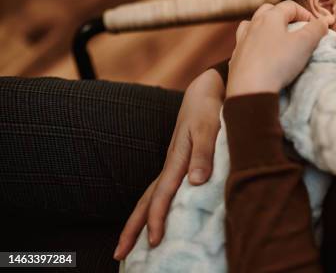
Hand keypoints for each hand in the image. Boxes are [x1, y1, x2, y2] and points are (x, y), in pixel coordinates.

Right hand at [114, 69, 223, 259]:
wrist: (205, 90)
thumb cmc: (208, 109)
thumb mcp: (208, 128)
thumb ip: (204, 154)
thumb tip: (196, 183)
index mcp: (176, 160)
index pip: (161, 196)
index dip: (156, 219)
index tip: (153, 241)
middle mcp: (171, 165)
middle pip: (146, 200)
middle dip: (133, 228)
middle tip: (119, 253)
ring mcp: (173, 164)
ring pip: (151, 196)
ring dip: (140, 219)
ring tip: (129, 242)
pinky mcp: (178, 161)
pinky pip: (161, 189)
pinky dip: (153, 205)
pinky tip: (153, 215)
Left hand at [226, 1, 327, 96]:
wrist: (250, 89)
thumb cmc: (278, 62)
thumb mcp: (304, 44)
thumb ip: (316, 30)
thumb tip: (324, 21)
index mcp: (270, 17)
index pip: (290, 6)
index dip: (305, 13)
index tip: (315, 28)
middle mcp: (252, 24)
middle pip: (268, 10)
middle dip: (283, 16)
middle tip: (295, 29)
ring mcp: (241, 41)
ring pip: (252, 24)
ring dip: (264, 27)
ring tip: (275, 38)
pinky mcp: (235, 58)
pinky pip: (245, 44)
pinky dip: (254, 44)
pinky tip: (260, 55)